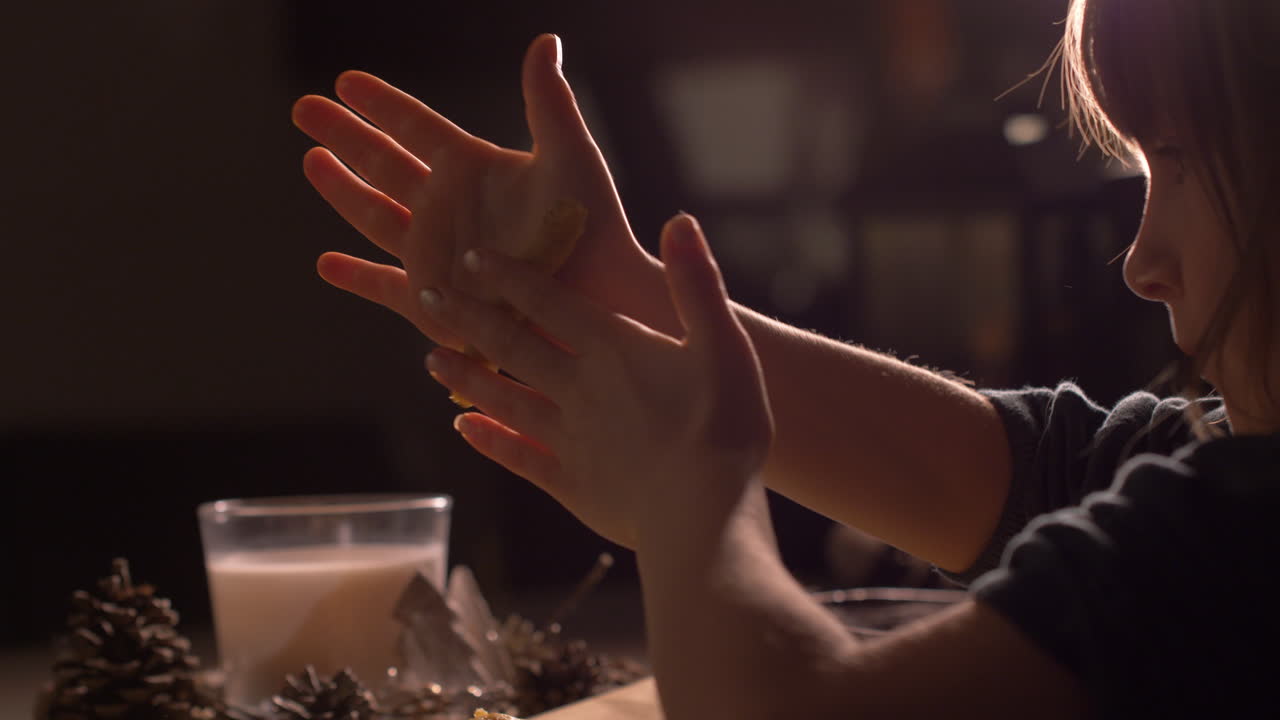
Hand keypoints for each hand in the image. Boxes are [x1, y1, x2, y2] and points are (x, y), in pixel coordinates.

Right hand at [291, 34, 666, 348]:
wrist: (596, 297)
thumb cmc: (592, 227)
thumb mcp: (570, 157)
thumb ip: (549, 103)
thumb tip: (546, 41)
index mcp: (473, 168)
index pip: (416, 126)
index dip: (381, 104)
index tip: (346, 80)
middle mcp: (448, 206)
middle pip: (383, 163)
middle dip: (344, 136)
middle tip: (303, 108)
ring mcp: (438, 252)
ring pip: (376, 216)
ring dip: (342, 191)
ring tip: (313, 161)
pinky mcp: (436, 300)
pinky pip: (385, 287)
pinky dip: (357, 277)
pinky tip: (326, 264)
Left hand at [419, 214, 773, 548]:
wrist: (703, 513)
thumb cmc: (726, 425)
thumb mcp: (724, 343)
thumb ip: (697, 282)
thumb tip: (680, 218)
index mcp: (613, 349)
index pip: (550, 301)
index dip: (511, 277)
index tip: (472, 258)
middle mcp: (578, 387)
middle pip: (512, 344)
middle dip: (468, 319)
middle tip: (426, 298)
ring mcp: (568, 437)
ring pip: (504, 398)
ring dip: (466, 378)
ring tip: (430, 360)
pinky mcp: (570, 483)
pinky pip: (519, 456)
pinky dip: (489, 441)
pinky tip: (464, 429)